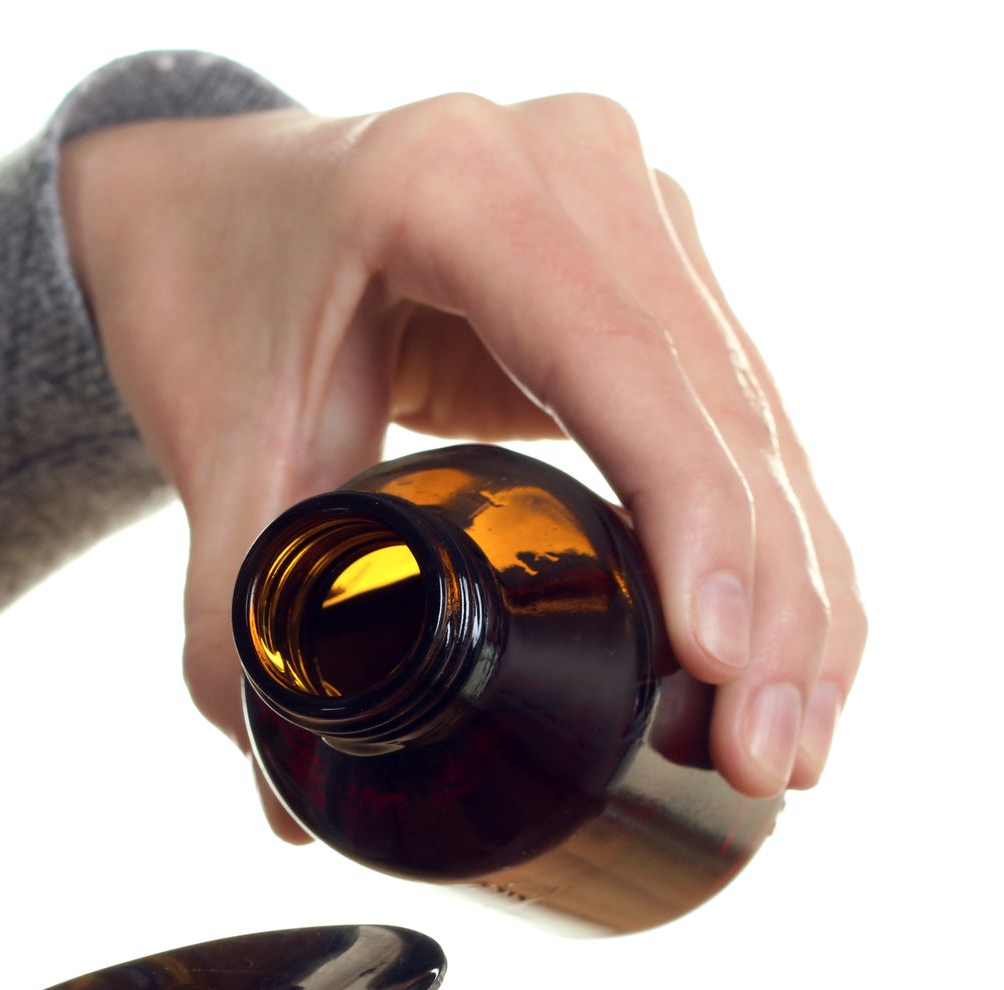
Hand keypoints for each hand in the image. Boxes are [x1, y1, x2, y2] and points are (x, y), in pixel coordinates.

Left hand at [61, 93, 865, 831]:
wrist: (213, 197)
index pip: (620, 363)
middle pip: (718, 407)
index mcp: (461, 184)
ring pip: (762, 422)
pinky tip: (791, 660)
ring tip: (787, 747)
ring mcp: (636, 214)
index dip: (691, 520)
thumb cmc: (206, 282)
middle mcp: (579, 173)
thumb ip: (237, 613)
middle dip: (766, 602)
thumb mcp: (215, 438)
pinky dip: (774, 545)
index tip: (718, 667)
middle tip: (760, 760)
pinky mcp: (660, 270)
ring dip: (797, 592)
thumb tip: (285, 801)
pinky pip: (745, 418)